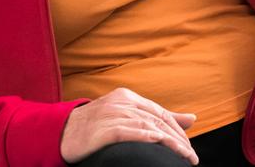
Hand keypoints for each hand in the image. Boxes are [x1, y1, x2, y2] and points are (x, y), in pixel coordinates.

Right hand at [59, 87, 198, 164]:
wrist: (61, 133)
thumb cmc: (96, 126)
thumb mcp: (126, 116)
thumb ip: (157, 116)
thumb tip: (193, 118)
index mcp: (127, 97)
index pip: (160, 113)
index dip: (178, 130)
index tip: (189, 148)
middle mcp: (121, 102)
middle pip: (158, 119)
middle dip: (178, 139)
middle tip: (191, 158)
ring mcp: (111, 114)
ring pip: (148, 125)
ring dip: (170, 142)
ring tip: (183, 157)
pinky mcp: (103, 129)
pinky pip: (129, 132)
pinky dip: (146, 137)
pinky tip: (159, 144)